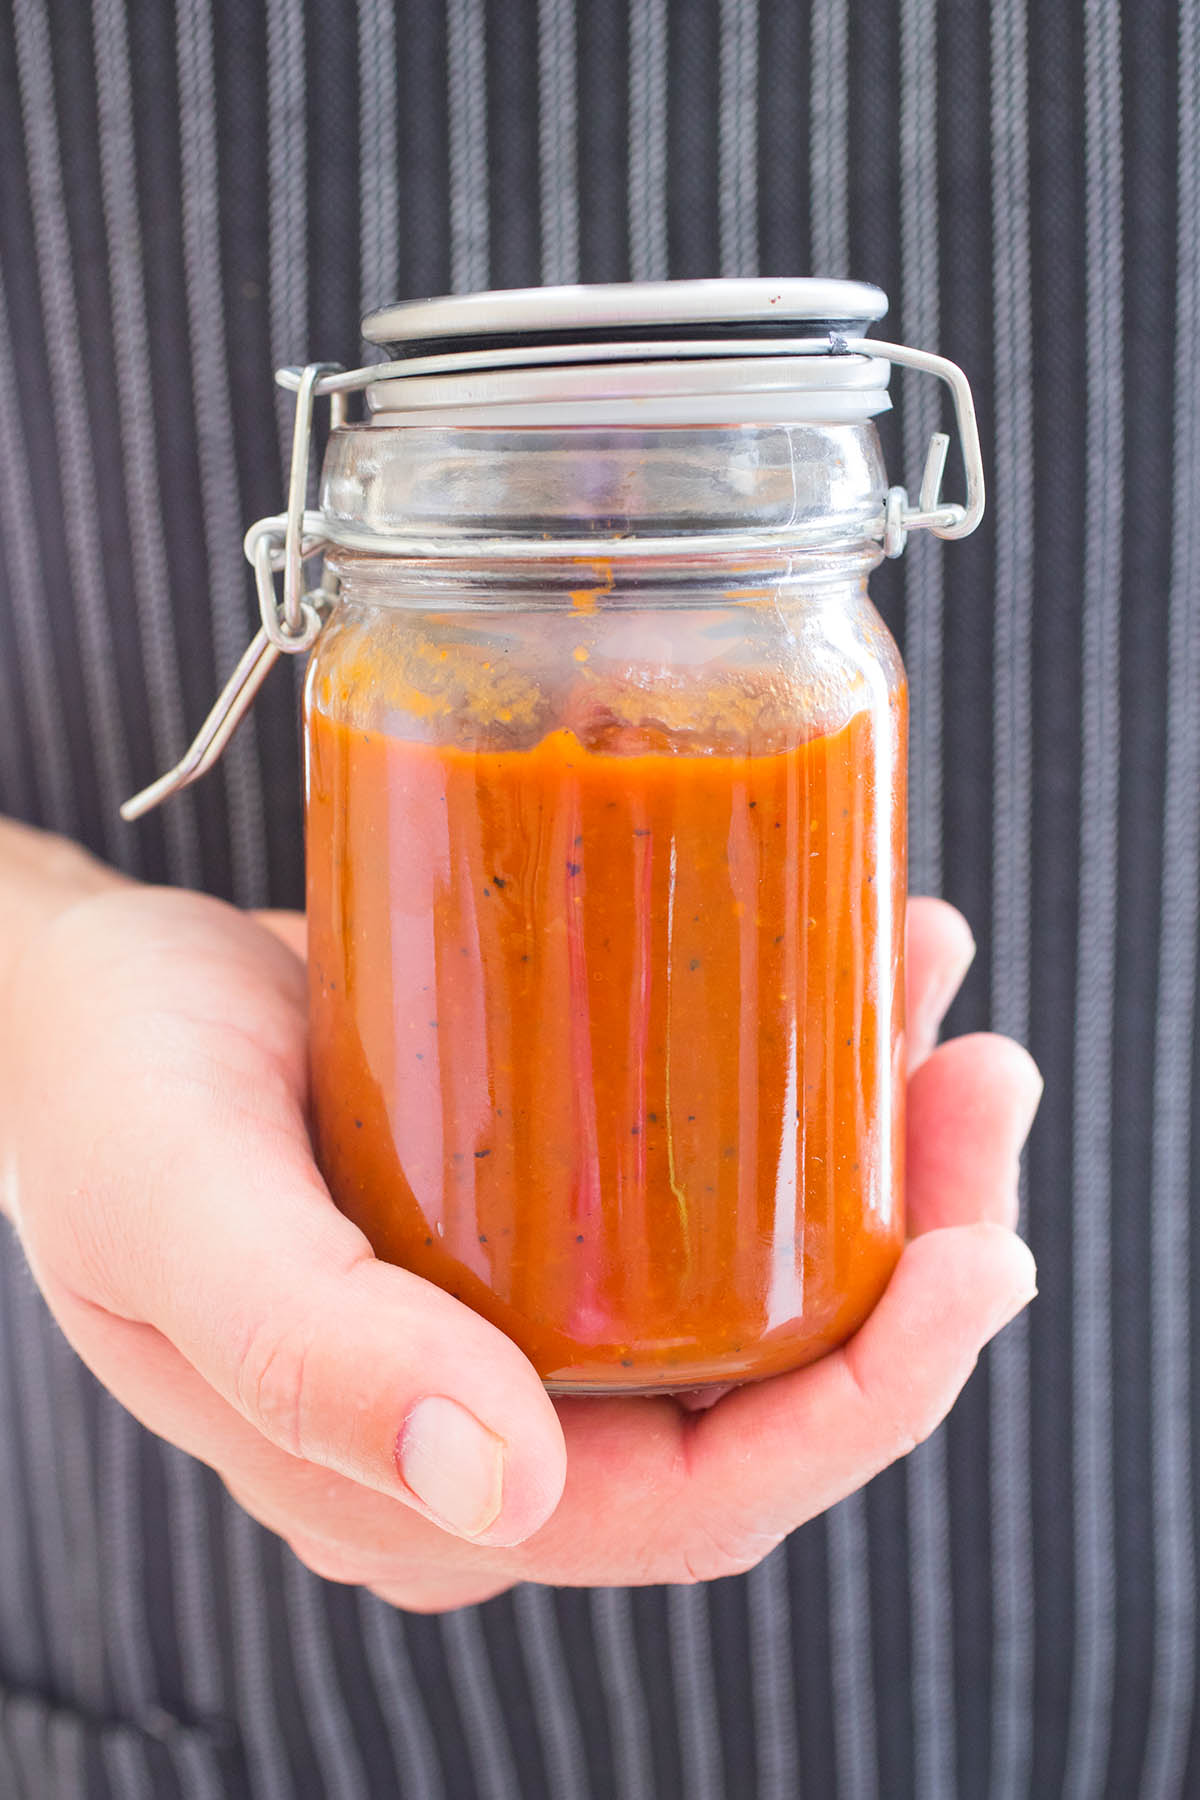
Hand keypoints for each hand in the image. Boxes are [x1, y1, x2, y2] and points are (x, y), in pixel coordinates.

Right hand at [2, 867, 1038, 1610]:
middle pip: (769, 1383)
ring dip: (878, 1148)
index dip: (865, 1406)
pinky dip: (799, 1078)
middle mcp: (500, 1408)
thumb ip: (316, 1354)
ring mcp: (525, 1304)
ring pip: (758, 1270)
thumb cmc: (101, 1095)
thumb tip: (504, 1483)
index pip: (697, 1503)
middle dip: (912, 1253)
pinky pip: (704, 1169)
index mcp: (419, 1480)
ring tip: (933, 998)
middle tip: (981, 1081)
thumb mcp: (181, 1215)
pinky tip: (851, 967)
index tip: (971, 1257)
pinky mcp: (539, 1198)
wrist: (67, 993)